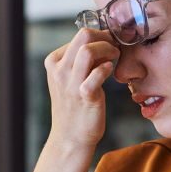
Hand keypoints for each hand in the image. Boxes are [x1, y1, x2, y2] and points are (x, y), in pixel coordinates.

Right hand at [44, 27, 119, 149]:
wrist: (70, 137)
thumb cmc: (75, 106)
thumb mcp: (70, 78)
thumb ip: (81, 60)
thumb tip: (103, 40)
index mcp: (54, 61)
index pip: (79, 34)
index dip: (100, 36)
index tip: (111, 44)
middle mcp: (59, 70)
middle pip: (84, 35)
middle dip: (106, 37)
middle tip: (116, 48)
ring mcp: (70, 83)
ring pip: (88, 50)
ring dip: (108, 50)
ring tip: (115, 58)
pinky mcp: (85, 96)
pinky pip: (98, 73)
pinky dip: (108, 69)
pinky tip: (111, 73)